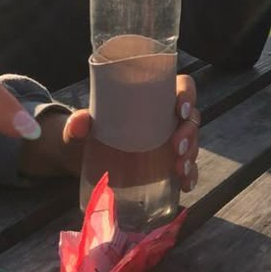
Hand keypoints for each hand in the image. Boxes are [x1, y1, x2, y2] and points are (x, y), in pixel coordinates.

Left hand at [20, 75, 199, 190]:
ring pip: (193, 142)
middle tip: (177, 147)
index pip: (182, 86)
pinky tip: (185, 185)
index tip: (180, 109)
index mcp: (154, 97)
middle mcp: (167, 117)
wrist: (84, 159)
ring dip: (192, 155)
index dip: (188, 94)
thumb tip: (77, 125)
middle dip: (189, 133)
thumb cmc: (91, 131)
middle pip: (192, 117)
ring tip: (179, 170)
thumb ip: (78, 122)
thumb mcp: (82, 125)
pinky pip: (188, 167)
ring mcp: (170, 142)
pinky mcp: (167, 165)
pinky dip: (190, 175)